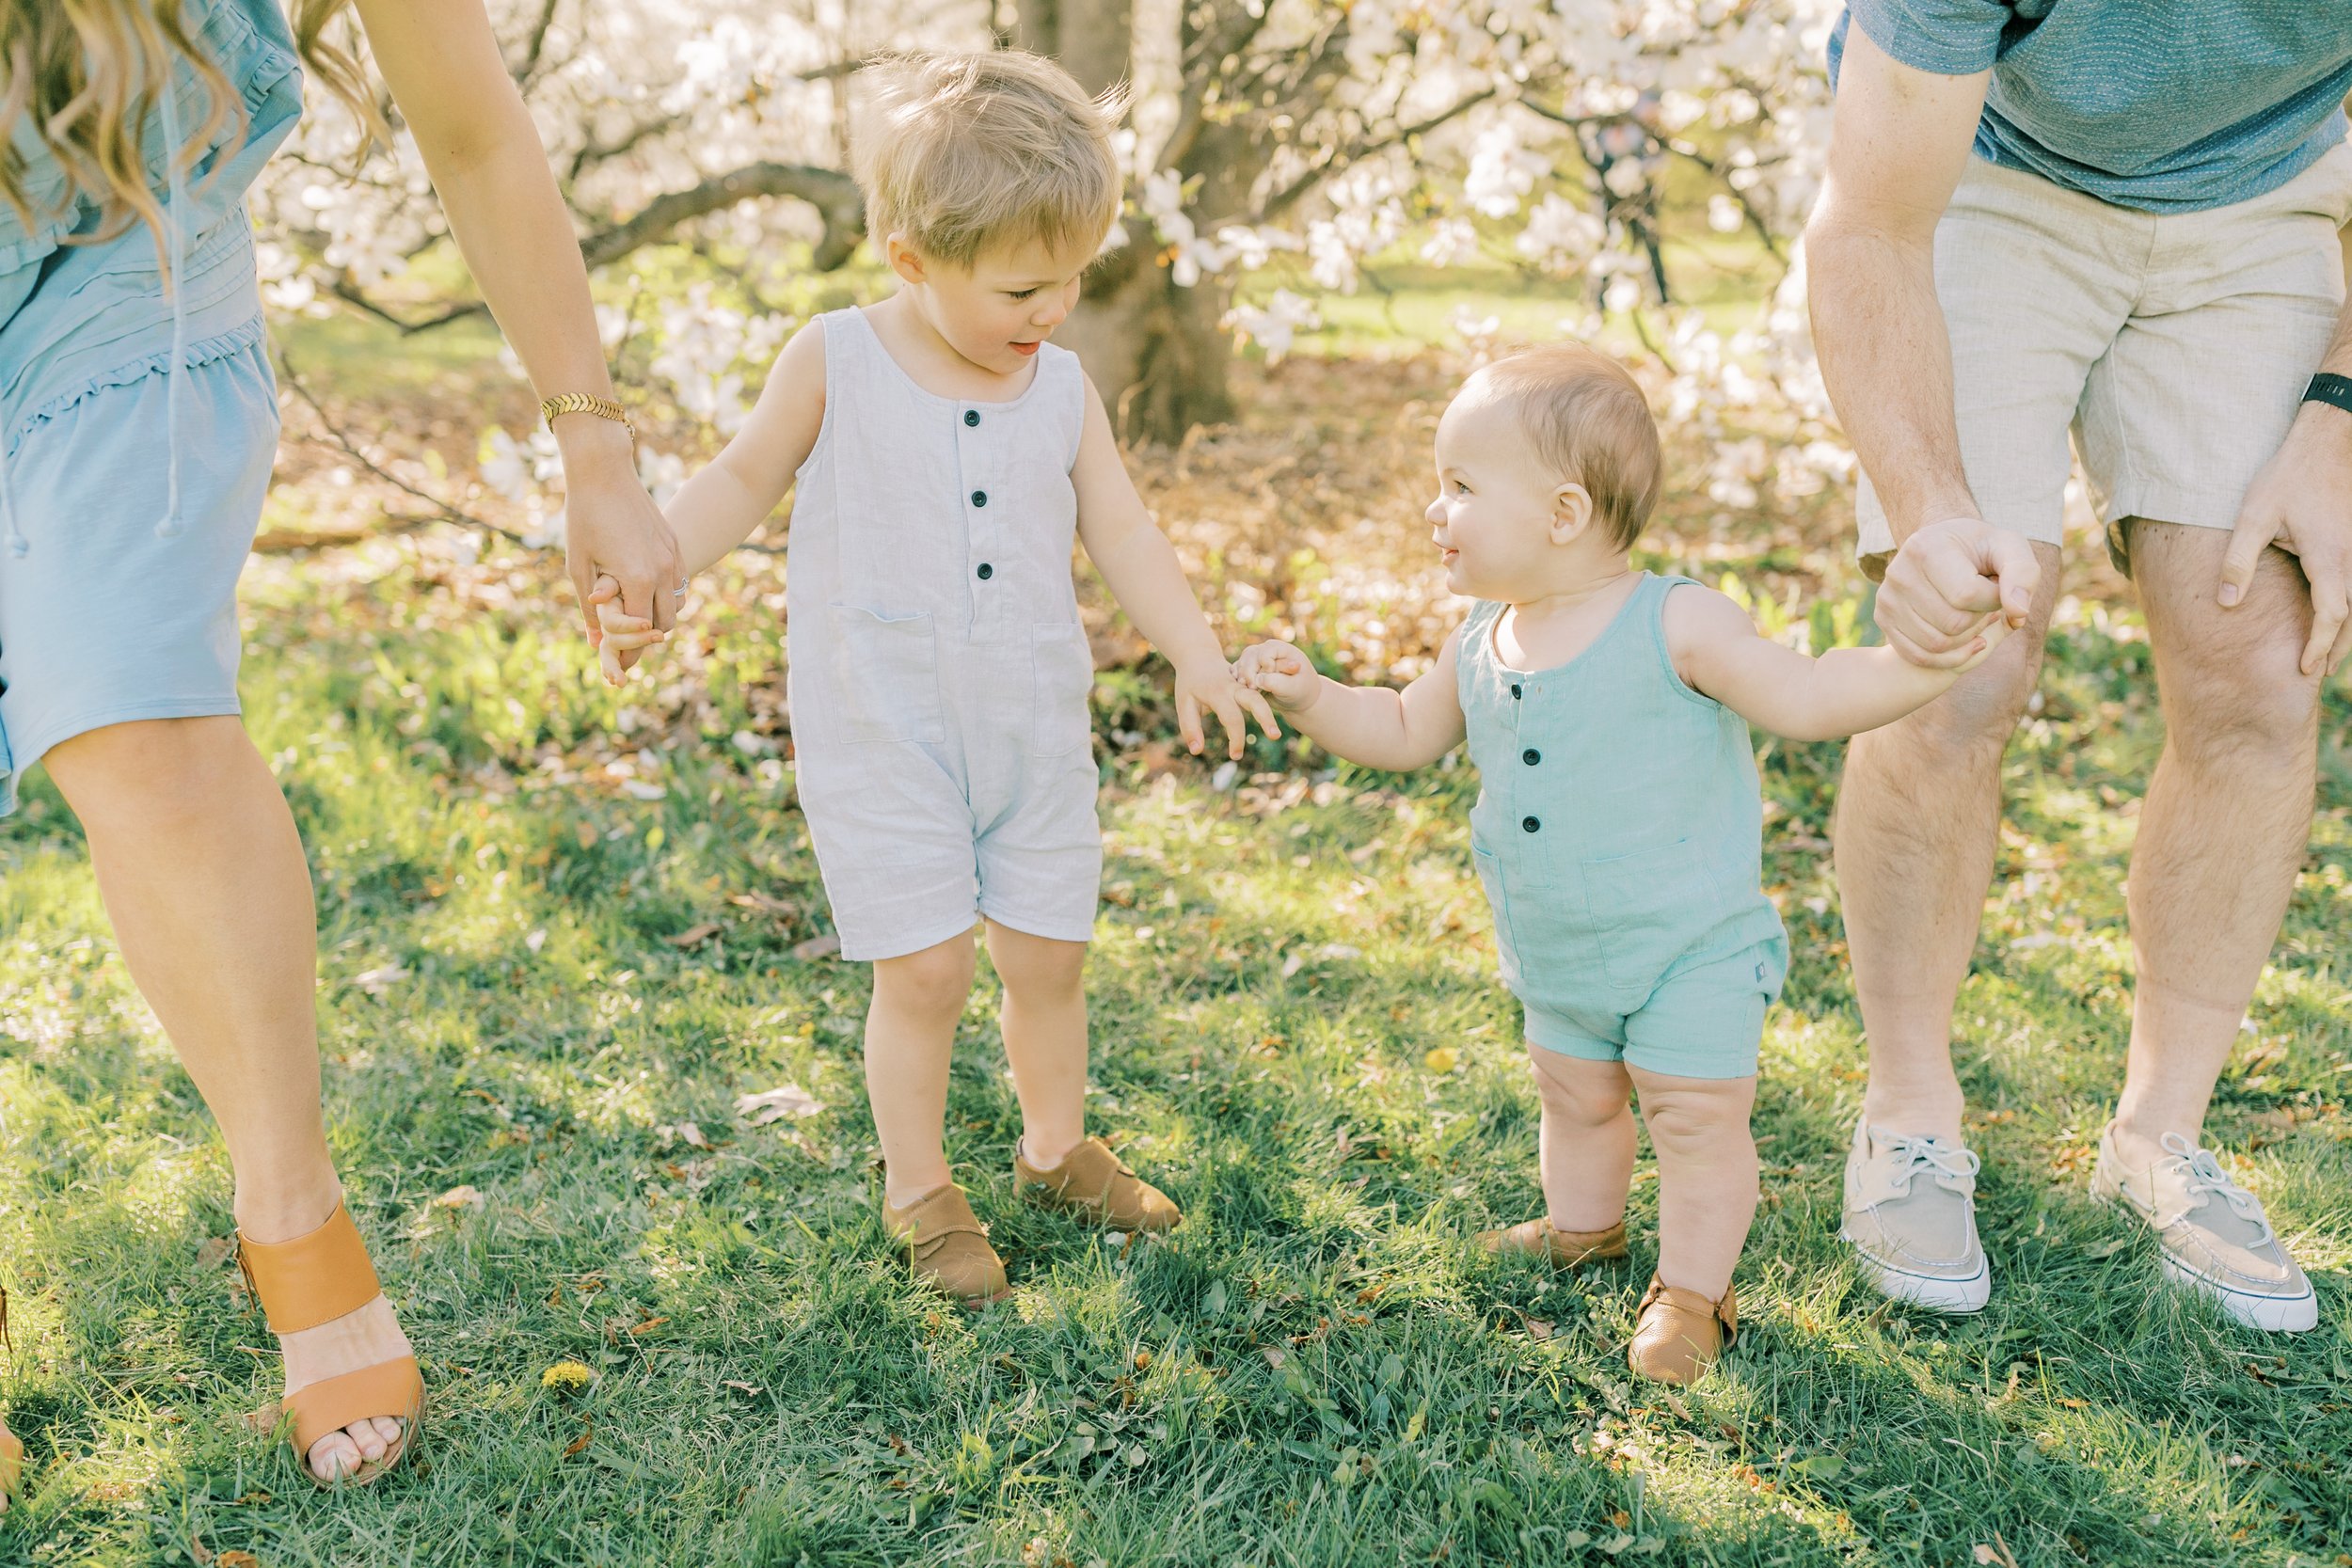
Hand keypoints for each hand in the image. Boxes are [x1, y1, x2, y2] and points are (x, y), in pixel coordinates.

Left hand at [559, 423, 681, 669]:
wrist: (604, 472)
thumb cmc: (584, 517)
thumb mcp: (579, 566)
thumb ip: (590, 607)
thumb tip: (596, 641)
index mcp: (636, 580)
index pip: (639, 632)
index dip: (628, 653)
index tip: (618, 666)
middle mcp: (662, 571)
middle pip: (664, 626)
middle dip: (646, 640)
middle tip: (626, 645)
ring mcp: (673, 558)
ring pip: (676, 607)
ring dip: (659, 619)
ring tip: (636, 620)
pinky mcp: (675, 546)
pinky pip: (679, 584)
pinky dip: (666, 597)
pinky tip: (646, 594)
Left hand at [1173, 657, 1279, 759]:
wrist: (1199, 656)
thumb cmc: (1189, 683)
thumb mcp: (1184, 704)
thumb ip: (1190, 727)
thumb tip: (1196, 751)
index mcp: (1217, 692)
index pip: (1232, 717)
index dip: (1236, 738)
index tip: (1235, 756)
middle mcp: (1233, 687)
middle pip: (1254, 701)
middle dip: (1265, 718)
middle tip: (1275, 736)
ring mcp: (1243, 684)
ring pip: (1260, 697)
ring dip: (1269, 715)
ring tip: (1275, 735)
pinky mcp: (1247, 685)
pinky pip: (1259, 695)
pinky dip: (1267, 710)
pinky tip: (1270, 725)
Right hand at [1233, 640, 1323, 713]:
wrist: (1298, 699)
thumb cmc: (1300, 691)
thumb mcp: (1293, 688)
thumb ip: (1276, 682)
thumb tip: (1257, 679)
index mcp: (1281, 649)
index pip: (1265, 652)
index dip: (1265, 665)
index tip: (1272, 678)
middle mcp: (1267, 650)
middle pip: (1250, 655)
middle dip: (1249, 672)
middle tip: (1253, 688)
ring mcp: (1257, 659)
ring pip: (1242, 662)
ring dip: (1242, 676)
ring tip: (1248, 689)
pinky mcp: (1250, 669)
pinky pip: (1237, 670)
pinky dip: (1237, 679)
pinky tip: (1242, 688)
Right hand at [1876, 517, 2038, 667]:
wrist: (1945, 550)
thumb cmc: (1983, 552)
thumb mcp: (2010, 549)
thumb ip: (2023, 575)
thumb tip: (2018, 613)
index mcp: (1925, 548)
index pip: (1967, 595)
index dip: (1994, 600)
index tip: (1997, 586)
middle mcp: (1898, 572)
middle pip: (1953, 623)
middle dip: (1980, 618)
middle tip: (1983, 601)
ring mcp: (1887, 598)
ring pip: (1938, 644)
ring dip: (1967, 637)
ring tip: (1972, 613)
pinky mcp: (1884, 619)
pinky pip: (1920, 656)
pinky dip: (1949, 656)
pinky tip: (1967, 639)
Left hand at [2220, 408, 2351, 675]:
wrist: (2328, 439)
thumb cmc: (2288, 476)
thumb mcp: (2253, 516)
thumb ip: (2239, 561)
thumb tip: (2226, 604)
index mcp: (2329, 557)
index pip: (2331, 615)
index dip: (2320, 645)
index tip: (2305, 667)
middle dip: (2339, 647)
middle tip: (2319, 672)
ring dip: (2350, 629)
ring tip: (2331, 655)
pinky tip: (2340, 616)